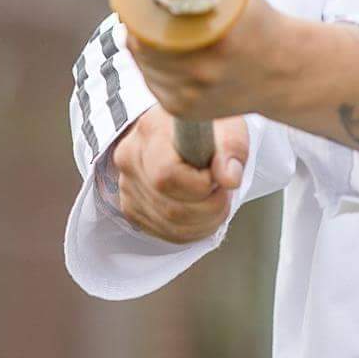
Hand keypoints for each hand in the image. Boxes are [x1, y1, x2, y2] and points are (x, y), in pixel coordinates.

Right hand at [109, 106, 249, 243]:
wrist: (189, 129)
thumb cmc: (208, 125)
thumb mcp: (229, 126)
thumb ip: (231, 150)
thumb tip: (229, 178)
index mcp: (151, 131)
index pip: (168, 175)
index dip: (202, 185)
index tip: (216, 175)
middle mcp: (131, 158)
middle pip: (170, 206)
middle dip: (210, 207)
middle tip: (222, 191)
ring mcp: (127, 184)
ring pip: (169, 225)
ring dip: (204, 222)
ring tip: (216, 200)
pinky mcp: (131, 205)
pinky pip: (163, 232)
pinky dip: (192, 230)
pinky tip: (203, 213)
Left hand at [126, 0, 291, 122]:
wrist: (284, 73)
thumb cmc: (260, 26)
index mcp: (217, 39)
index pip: (152, 27)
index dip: (137, 14)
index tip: (137, 3)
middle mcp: (203, 72)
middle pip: (143, 48)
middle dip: (136, 30)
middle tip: (138, 16)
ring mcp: (192, 96)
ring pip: (145, 68)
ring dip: (142, 51)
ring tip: (150, 35)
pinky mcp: (186, 111)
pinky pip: (154, 85)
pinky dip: (152, 70)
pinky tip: (160, 58)